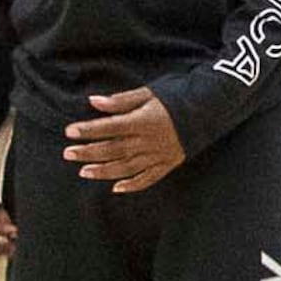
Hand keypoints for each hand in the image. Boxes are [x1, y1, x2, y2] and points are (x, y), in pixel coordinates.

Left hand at [64, 87, 187, 193]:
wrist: (212, 108)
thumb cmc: (178, 96)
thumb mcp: (150, 92)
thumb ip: (122, 100)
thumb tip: (94, 101)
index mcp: (144, 120)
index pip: (110, 127)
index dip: (88, 130)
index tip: (69, 132)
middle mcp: (150, 141)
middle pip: (114, 149)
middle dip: (89, 152)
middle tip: (68, 154)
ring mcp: (160, 154)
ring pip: (127, 167)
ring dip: (104, 171)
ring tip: (84, 172)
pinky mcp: (169, 163)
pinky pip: (149, 178)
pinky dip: (133, 185)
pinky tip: (116, 188)